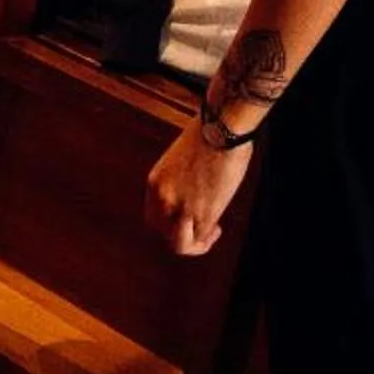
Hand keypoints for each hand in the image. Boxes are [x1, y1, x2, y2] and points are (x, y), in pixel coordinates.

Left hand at [145, 119, 254, 256]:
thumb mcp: (179, 160)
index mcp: (155, 183)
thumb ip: (179, 181)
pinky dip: (209, 239)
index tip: (186, 217)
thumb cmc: (208, 135)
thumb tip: (192, 192)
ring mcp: (182, 209)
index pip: (152, 216)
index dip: (168, 223)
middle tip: (199, 229)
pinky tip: (218, 229)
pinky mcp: (203, 214)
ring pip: (179, 245)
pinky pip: (202, 239)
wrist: (221, 128)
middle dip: (180, 235)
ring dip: (195, 245)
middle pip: (162, 234)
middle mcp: (163, 199)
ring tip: (209, 235)